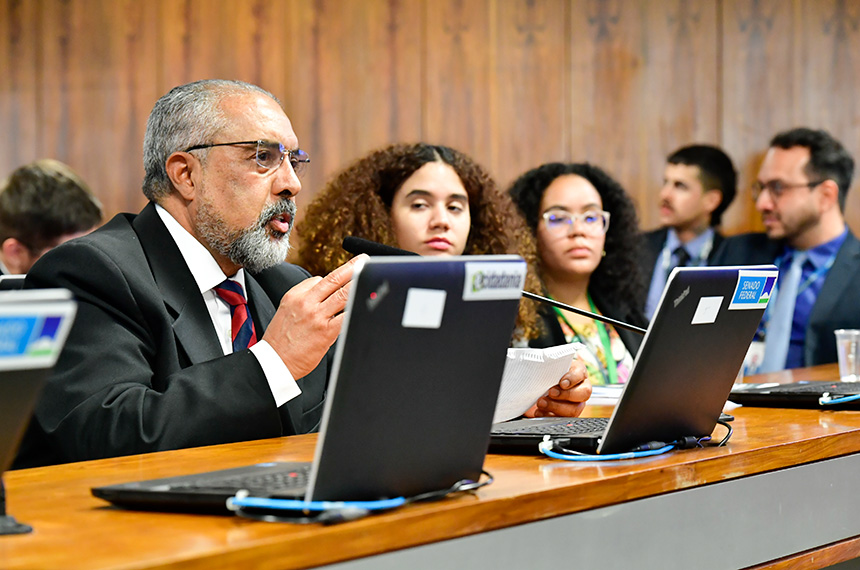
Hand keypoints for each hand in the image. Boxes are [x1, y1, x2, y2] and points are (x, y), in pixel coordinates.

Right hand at [262, 254, 366, 378]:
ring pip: (343, 294)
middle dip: (352, 267)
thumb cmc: (281, 340)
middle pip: (334, 279)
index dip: (336, 279)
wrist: (273, 362)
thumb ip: (305, 300)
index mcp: (295, 295)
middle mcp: (306, 302)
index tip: (348, 274)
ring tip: (371, 276)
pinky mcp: (325, 332)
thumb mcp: (286, 310)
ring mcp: (316, 316)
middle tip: (364, 260)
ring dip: (359, 283)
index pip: (320, 280)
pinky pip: (346, 316)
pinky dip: (357, 308)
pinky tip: (366, 304)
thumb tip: (327, 295)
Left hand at [523, 358, 591, 417]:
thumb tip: (540, 368)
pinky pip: (563, 420)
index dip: (572, 379)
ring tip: (542, 403)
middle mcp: (581, 389)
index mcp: (579, 373)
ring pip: (574, 410)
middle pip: (583, 394)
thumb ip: (551, 367)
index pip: (581, 374)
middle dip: (565, 395)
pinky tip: (540, 412)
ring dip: (556, 407)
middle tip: (550, 393)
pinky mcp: (567, 415)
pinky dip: (549, 416)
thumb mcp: (550, 366)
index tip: (562, 383)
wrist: (540, 385)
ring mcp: (576, 404)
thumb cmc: (548, 373)